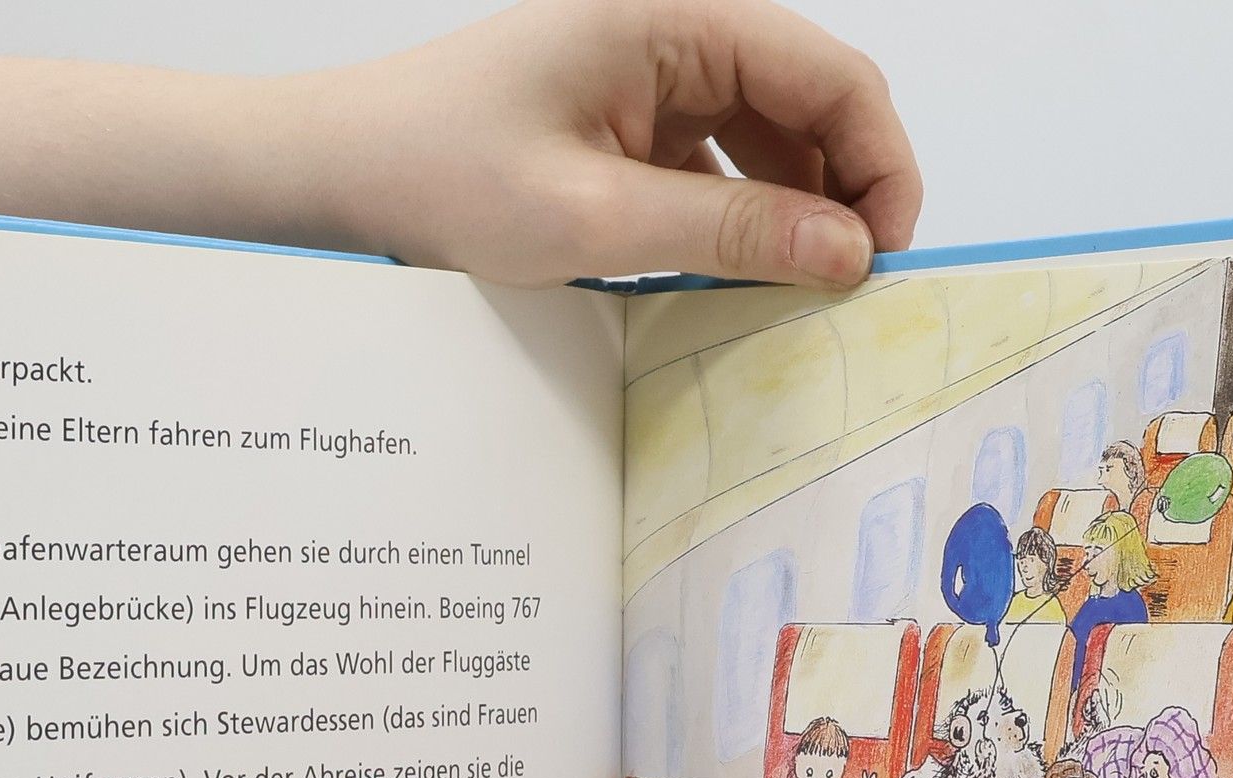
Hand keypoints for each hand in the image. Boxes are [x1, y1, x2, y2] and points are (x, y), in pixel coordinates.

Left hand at [313, 0, 923, 286]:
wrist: (346, 175)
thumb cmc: (442, 176)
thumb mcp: (595, 220)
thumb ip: (731, 234)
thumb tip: (847, 252)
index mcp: (673, 13)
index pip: (831, 75)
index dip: (880, 165)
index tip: (886, 257)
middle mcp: (676, 28)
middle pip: (813, 103)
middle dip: (845, 192)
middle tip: (851, 290)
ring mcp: (657, 73)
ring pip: (774, 140)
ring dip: (799, 213)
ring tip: (801, 294)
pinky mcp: (636, 121)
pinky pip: (723, 166)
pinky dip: (746, 221)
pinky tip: (746, 279)